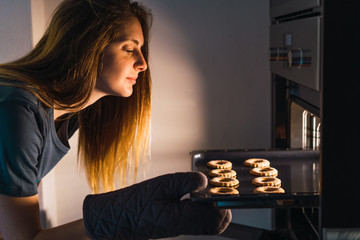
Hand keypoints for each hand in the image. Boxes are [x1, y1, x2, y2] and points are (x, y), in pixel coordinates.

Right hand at [83, 172, 230, 239]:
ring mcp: (183, 228)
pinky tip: (199, 199)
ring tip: (210, 193)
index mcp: (181, 218)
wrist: (119, 218)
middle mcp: (185, 226)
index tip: (223, 190)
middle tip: (219, 190)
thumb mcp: (161, 184)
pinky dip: (206, 212)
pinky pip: (201, 224)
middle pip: (217, 224)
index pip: (214, 217)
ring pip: (211, 225)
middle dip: (223, 208)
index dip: (223, 204)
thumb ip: (185, 182)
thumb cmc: (137, 202)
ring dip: (216, 210)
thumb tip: (205, 181)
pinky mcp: (179, 226)